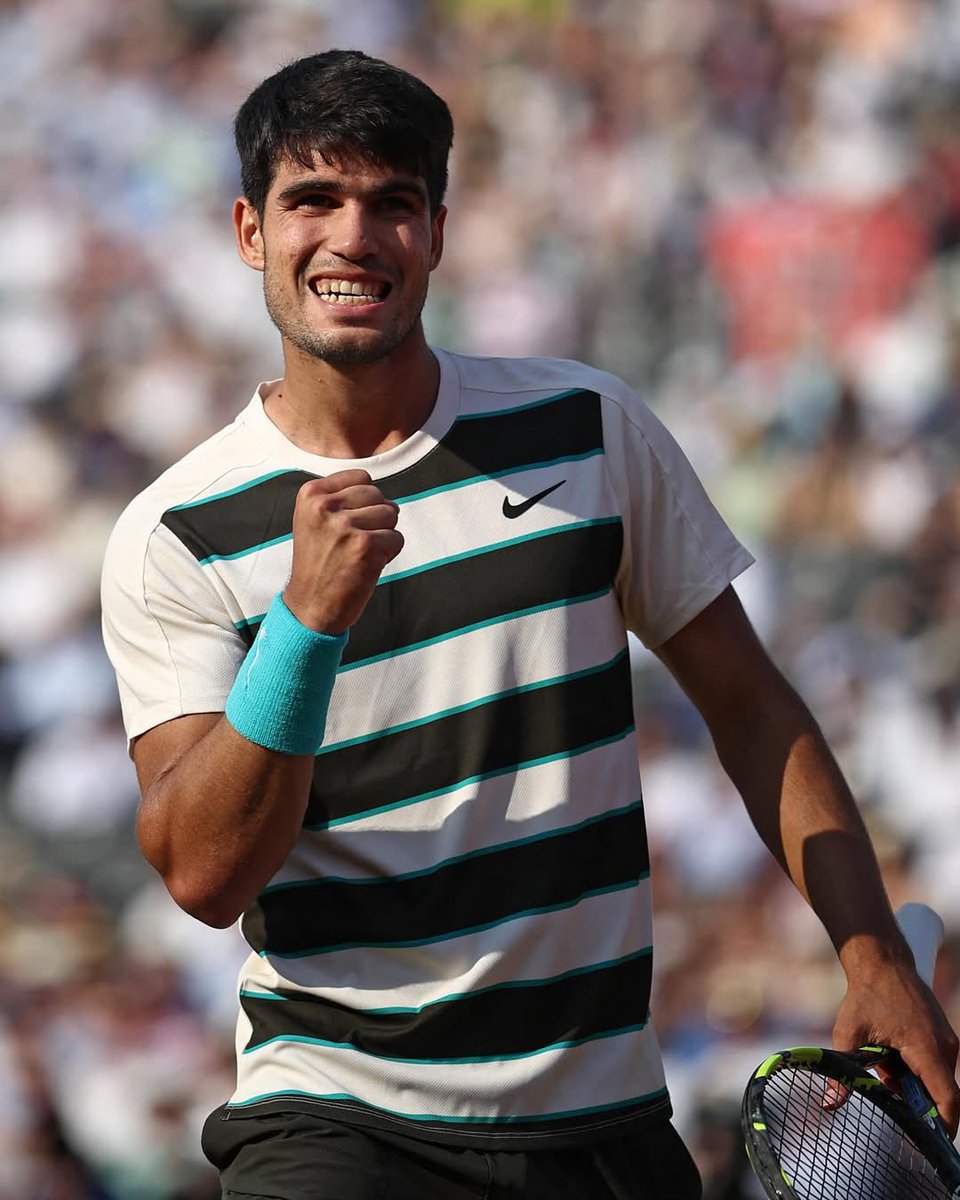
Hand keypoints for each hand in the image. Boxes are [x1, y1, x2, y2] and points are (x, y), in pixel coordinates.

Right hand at [283, 470, 402, 634]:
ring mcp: (345, 526)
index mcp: (310, 494)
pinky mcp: (365, 547)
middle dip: (376, 518)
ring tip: (359, 553)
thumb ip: (341, 498)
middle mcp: (325, 506)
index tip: (345, 525)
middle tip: (353, 544)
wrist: (310, 606)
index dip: (364, 502)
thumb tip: (388, 498)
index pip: (361, 478)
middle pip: (378, 495)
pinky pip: (397, 539)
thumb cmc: (319, 563)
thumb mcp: (315, 519)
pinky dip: (389, 554)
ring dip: (383, 535)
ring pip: (391, 514)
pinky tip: (366, 566)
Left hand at [833, 960, 959, 1137]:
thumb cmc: (865, 996)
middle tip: (888, 1096)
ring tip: (882, 1061)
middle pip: (940, 1092)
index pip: (948, 1097)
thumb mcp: (848, 1033)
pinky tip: (888, 1053)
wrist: (882, 962)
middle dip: (917, 1103)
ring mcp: (946, 1041)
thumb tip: (830, 1104)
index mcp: (927, 1047)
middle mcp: (944, 1046)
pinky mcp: (942, 1037)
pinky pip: (933, 1066)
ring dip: (910, 1083)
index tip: (931, 1143)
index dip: (944, 1125)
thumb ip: (844, 1073)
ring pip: (935, 1079)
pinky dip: (912, 1070)